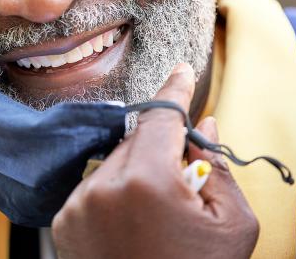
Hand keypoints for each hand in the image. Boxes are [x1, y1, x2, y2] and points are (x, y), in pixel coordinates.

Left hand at [52, 63, 258, 258]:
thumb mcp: (231, 225)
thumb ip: (217, 167)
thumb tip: (204, 126)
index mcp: (147, 181)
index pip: (162, 116)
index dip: (176, 90)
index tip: (183, 70)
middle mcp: (103, 186)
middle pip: (137, 139)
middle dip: (162, 146)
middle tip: (184, 177)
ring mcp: (78, 204)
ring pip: (114, 162)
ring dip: (137, 171)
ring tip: (157, 214)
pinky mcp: (64, 222)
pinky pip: (94, 187)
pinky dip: (114, 192)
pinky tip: (132, 224)